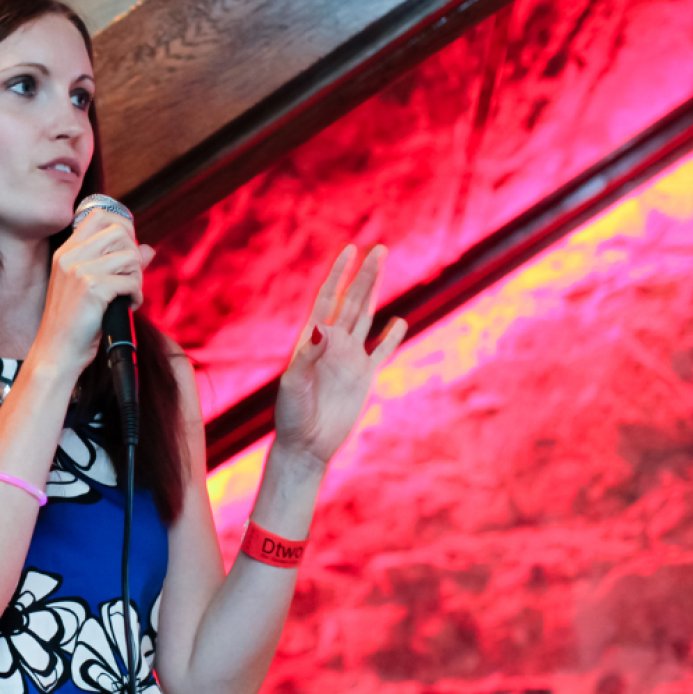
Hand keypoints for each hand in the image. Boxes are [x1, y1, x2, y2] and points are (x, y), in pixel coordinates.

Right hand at [32, 208, 155, 374]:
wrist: (57, 352)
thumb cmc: (74, 323)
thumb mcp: (90, 287)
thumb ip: (117, 263)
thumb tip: (148, 249)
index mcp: (67, 252)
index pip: (99, 216)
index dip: (123, 227)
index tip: (128, 250)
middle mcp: (71, 256)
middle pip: (120, 233)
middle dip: (134, 257)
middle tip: (130, 280)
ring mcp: (80, 271)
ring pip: (130, 256)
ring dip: (137, 278)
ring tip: (128, 296)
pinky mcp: (92, 289)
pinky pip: (131, 281)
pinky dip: (136, 295)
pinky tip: (127, 306)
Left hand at [275, 244, 406, 464]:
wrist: (306, 444)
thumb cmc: (292, 415)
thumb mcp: (294, 384)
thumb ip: (307, 356)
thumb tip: (322, 328)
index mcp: (312, 339)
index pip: (327, 298)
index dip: (338, 274)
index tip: (350, 250)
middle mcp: (332, 343)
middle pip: (352, 301)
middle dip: (365, 275)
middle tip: (380, 249)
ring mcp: (350, 358)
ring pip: (367, 317)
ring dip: (376, 292)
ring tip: (385, 268)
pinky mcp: (364, 376)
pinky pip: (381, 351)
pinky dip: (391, 337)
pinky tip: (399, 322)